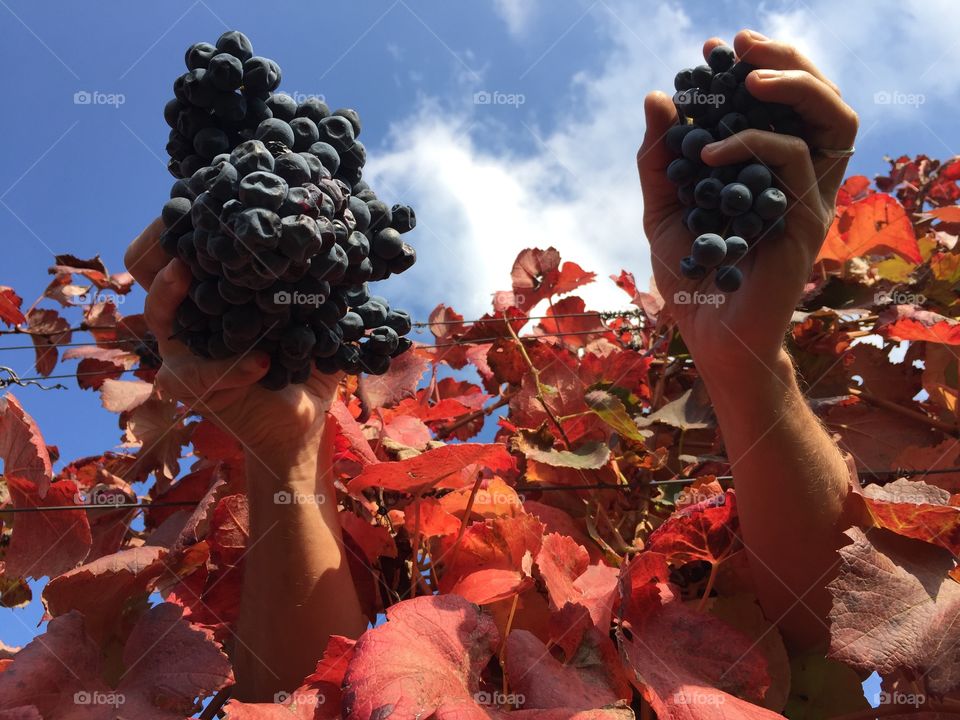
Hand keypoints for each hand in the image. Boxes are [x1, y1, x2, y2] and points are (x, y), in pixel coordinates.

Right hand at [124, 218, 341, 462]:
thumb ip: (327, 275)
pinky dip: (229, 368)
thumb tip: (354, 229)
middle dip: (160, 240)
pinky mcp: (190, 385)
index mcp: (218, 282)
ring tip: (188, 272)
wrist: (303, 415)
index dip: (190, 212)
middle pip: (145, 262)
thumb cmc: (308, 355)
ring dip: (171, 290)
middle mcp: (190, 308)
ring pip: (155, 311)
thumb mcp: (322, 310)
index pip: (187, 236)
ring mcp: (183, 346)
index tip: (213, 194)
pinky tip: (263, 362)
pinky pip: (190, 374)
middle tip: (188, 225)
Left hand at [637, 29, 857, 372]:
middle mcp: (800, 179)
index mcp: (773, 171)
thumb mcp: (665, 209)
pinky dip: (751, 144)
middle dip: (786, 59)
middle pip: (822, 99)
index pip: (785, 103)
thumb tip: (656, 96)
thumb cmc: (691, 276)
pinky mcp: (806, 223)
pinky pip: (791, 162)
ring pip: (832, 119)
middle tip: (738, 47)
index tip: (712, 50)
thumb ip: (661, 159)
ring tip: (744, 79)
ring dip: (794, 84)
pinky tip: (707, 153)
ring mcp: (810, 199)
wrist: (708, 337)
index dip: (757, 66)